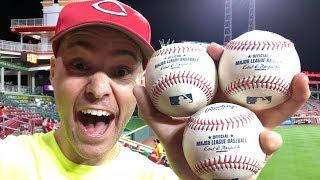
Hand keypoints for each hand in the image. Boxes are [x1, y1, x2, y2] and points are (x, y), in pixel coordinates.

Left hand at [133, 43, 309, 179]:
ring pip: (277, 110)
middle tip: (252, 53)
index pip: (223, 77)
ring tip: (298, 81)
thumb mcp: (167, 134)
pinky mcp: (261, 150)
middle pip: (253, 86)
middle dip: (260, 67)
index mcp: (218, 104)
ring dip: (292, 95)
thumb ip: (153, 113)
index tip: (212, 48)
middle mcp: (238, 113)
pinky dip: (272, 141)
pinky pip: (271, 144)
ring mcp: (252, 129)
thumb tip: (138, 86)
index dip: (220, 60)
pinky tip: (268, 139)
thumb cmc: (183, 157)